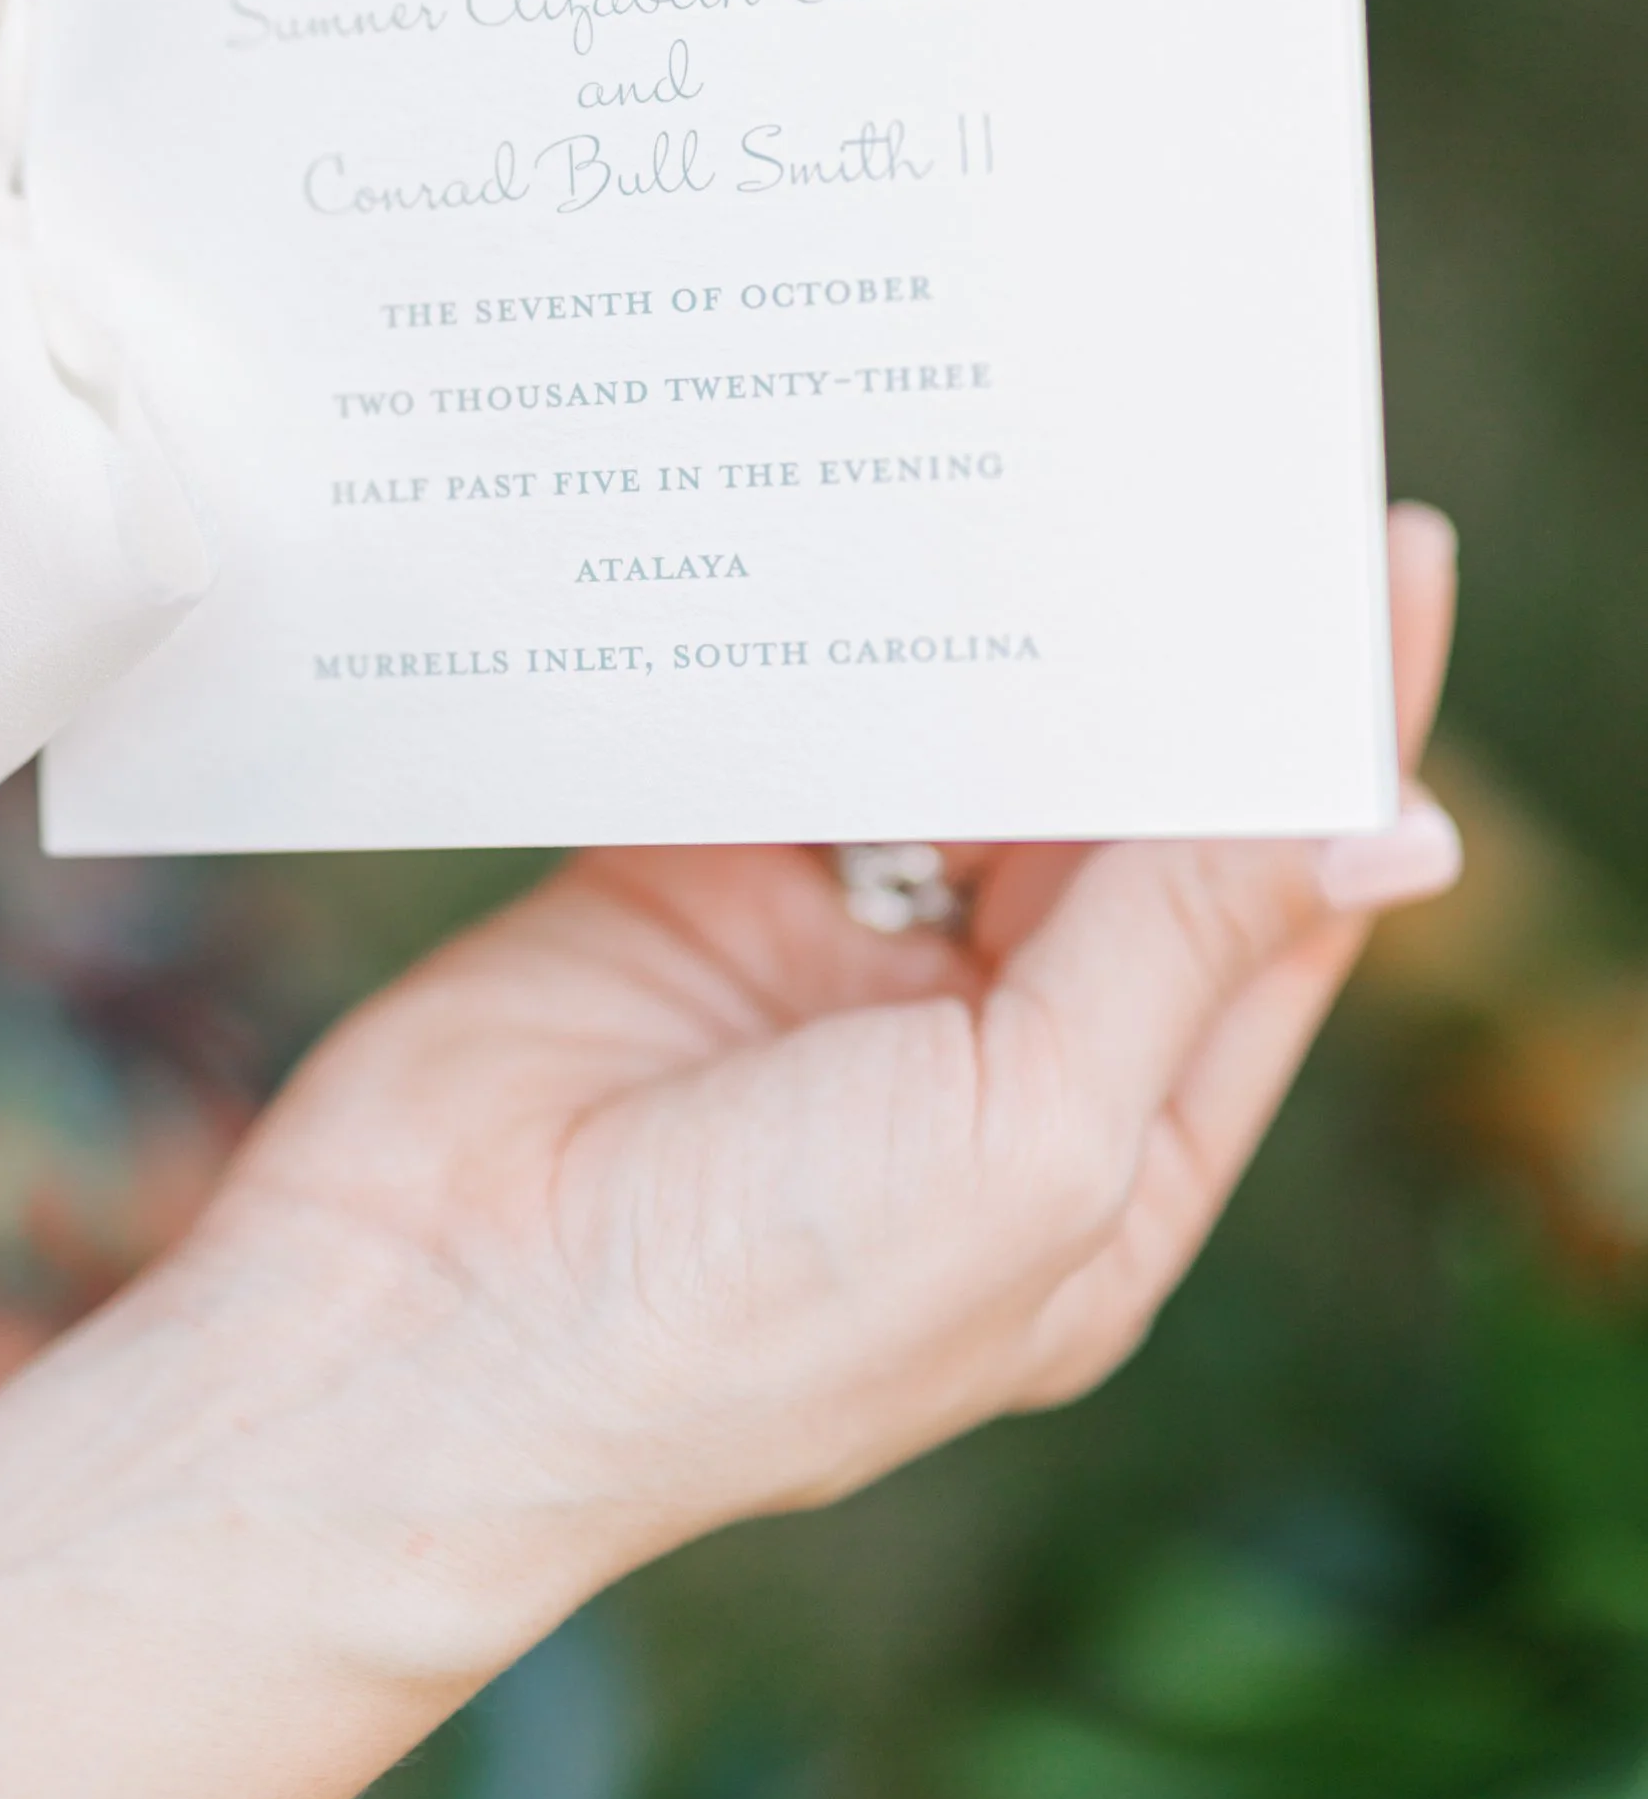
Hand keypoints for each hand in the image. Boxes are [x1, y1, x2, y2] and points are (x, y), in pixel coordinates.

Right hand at [192, 502, 1461, 1587]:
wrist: (403, 1335)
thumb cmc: (742, 1311)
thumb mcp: (1031, 1142)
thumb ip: (1186, 955)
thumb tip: (1395, 828)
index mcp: (1105, 1152)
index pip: (1263, 911)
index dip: (1330, 742)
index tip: (1379, 547)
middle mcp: (979, 1056)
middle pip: (1116, 821)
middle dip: (1167, 666)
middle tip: (1211, 467)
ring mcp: (822, 967)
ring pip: (952, 756)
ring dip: (997, 635)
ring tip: (1058, 463)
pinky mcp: (683, 887)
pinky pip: (788, 731)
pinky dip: (829, 639)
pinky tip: (873, 525)